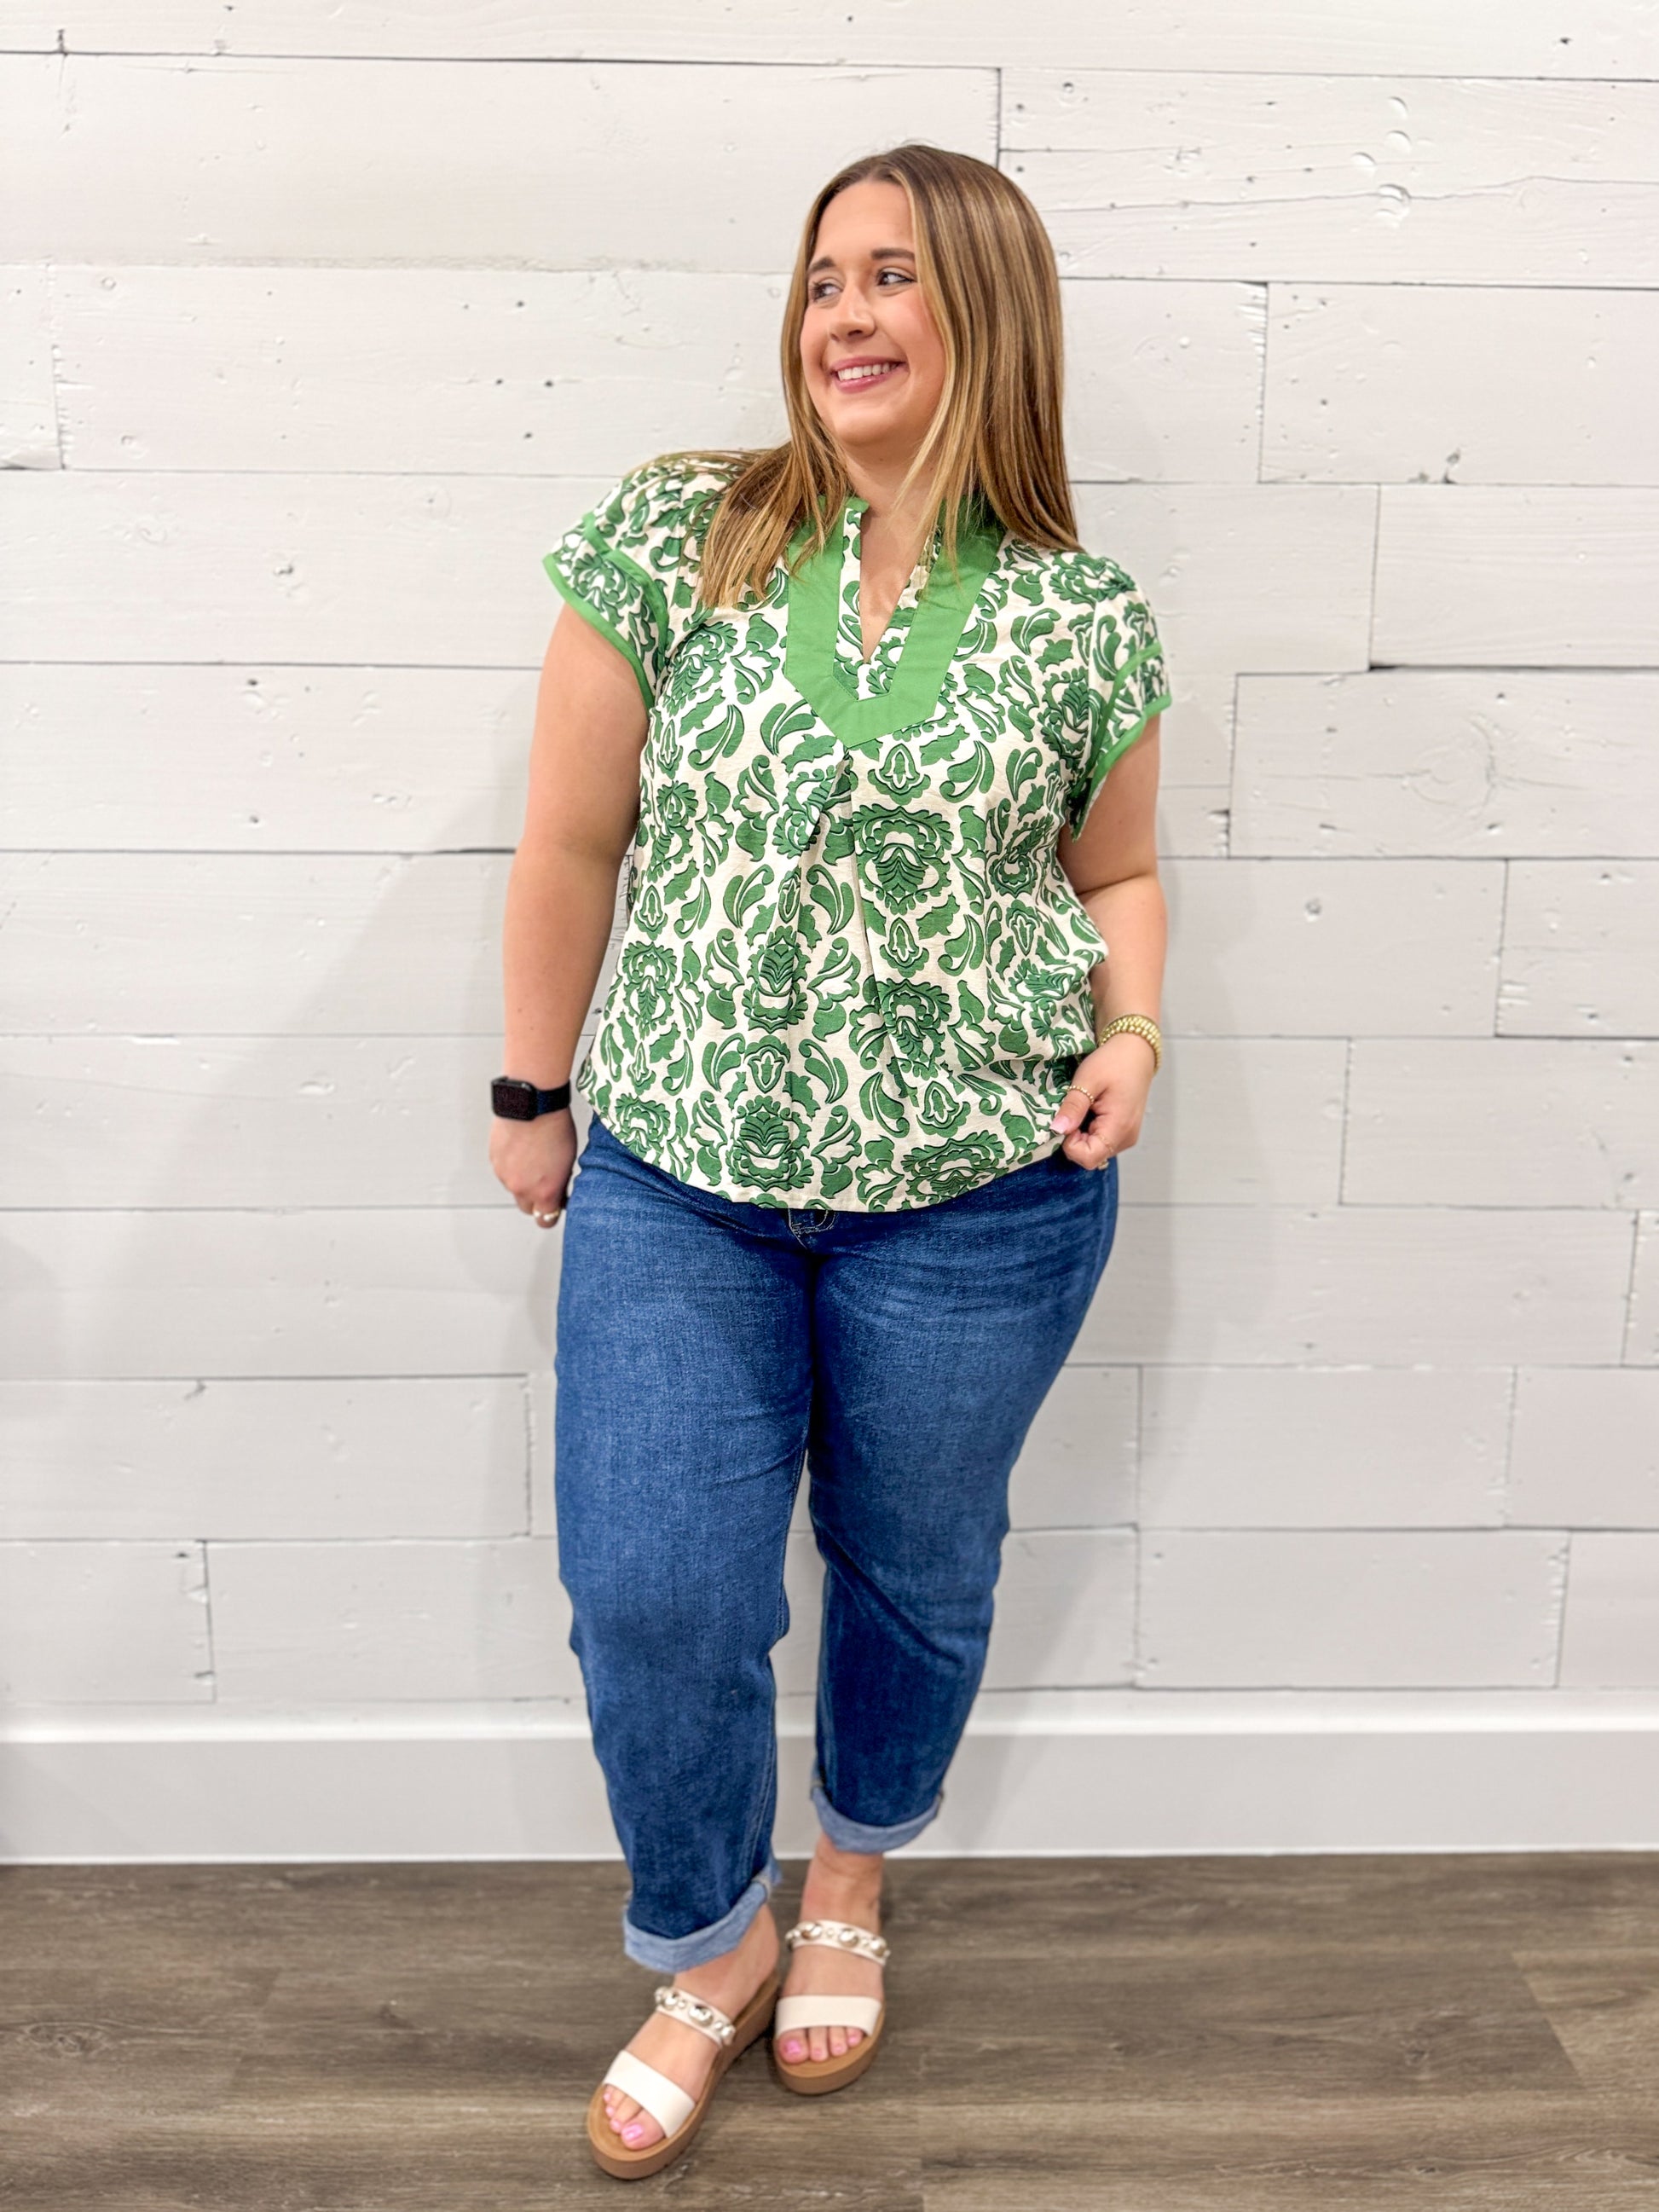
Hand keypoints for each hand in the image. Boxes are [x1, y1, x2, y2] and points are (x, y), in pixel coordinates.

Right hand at [489, 1110, 577, 1226]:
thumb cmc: (554, 1127)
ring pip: (514, 1187)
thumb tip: (557, 1193)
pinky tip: (522, 1149)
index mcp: (544, 1192)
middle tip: (544, 1182)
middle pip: (526, 1208)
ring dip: (522, 1179)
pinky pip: (503, 1171)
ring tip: (534, 1157)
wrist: (531, 1104)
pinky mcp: (494, 1161)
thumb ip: (559, 1183)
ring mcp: (504, 1175)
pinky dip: (511, 1165)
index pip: (545, 1221)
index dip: (551, 1214)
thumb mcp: (568, 1161)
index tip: (555, 1205)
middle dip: (535, 1199)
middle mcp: (521, 1188)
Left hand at [1049, 1032, 1155, 1167]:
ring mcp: (1126, 1136)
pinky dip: (1089, 1130)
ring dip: (1081, 1134)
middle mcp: (1126, 1138)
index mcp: (1119, 1127)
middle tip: (1076, 1108)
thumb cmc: (1113, 1062)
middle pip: (1090, 1156)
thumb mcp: (1087, 1080)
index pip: (1088, 1157)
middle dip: (1074, 1138)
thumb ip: (1073, 1106)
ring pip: (1094, 1149)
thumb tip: (1057, 1129)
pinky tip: (1092, 1110)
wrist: (1136, 1051)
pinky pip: (1101, 1141)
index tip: (1069, 1119)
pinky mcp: (1124, 1132)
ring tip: (1086, 1106)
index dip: (1071, 1144)